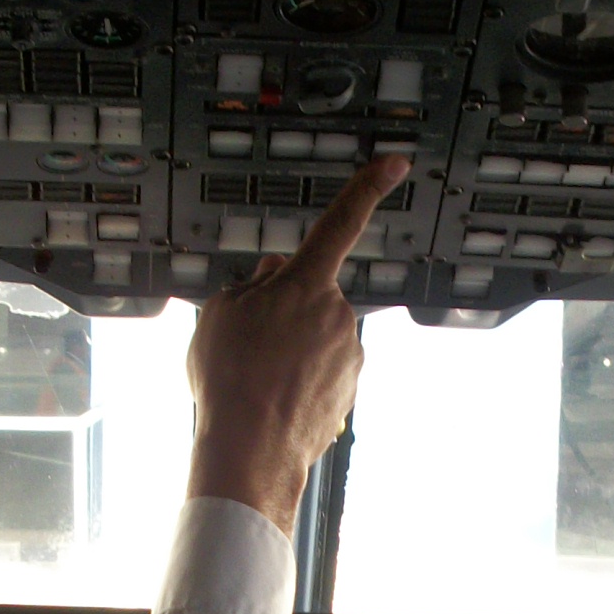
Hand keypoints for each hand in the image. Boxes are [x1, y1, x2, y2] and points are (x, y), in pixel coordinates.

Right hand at [186, 155, 408, 535]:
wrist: (251, 450)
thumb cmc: (230, 379)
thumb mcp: (218, 313)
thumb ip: (249, 285)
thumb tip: (272, 278)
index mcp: (307, 284)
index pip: (340, 223)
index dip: (367, 188)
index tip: (395, 163)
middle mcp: (339, 314)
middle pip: (310, 296)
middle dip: (284, 309)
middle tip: (248, 343)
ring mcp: (349, 354)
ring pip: (316, 336)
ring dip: (290, 348)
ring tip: (256, 378)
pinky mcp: (351, 389)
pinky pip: (321, 371)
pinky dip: (300, 379)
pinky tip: (274, 398)